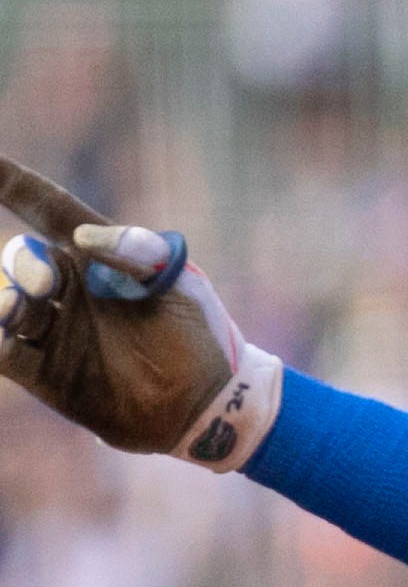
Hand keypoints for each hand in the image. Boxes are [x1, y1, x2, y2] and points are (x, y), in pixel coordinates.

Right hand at [0, 156, 279, 464]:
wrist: (207, 404)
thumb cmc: (197, 332)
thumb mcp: (179, 282)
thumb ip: (138, 249)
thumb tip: (83, 236)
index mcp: (96, 257)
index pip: (47, 207)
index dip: (14, 182)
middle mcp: (67, 289)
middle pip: (21, 258)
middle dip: (23, 262)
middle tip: (49, 285)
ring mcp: (52, 330)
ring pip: (4, 300)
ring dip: (5, 299)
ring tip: (21, 309)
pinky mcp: (43, 372)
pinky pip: (1, 351)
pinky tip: (5, 337)